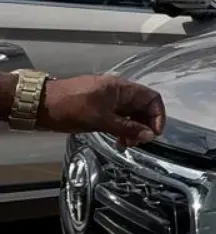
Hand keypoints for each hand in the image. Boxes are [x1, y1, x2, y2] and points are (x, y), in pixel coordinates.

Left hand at [40, 75, 165, 146]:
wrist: (40, 104)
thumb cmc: (70, 108)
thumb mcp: (100, 120)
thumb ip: (127, 128)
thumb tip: (149, 135)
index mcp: (121, 88)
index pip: (152, 99)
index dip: (158, 116)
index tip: (152, 135)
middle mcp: (118, 92)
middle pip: (143, 108)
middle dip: (144, 126)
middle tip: (136, 143)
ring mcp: (109, 99)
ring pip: (131, 114)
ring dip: (133, 130)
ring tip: (125, 144)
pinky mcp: (100, 108)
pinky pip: (119, 117)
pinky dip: (122, 129)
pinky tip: (117, 140)